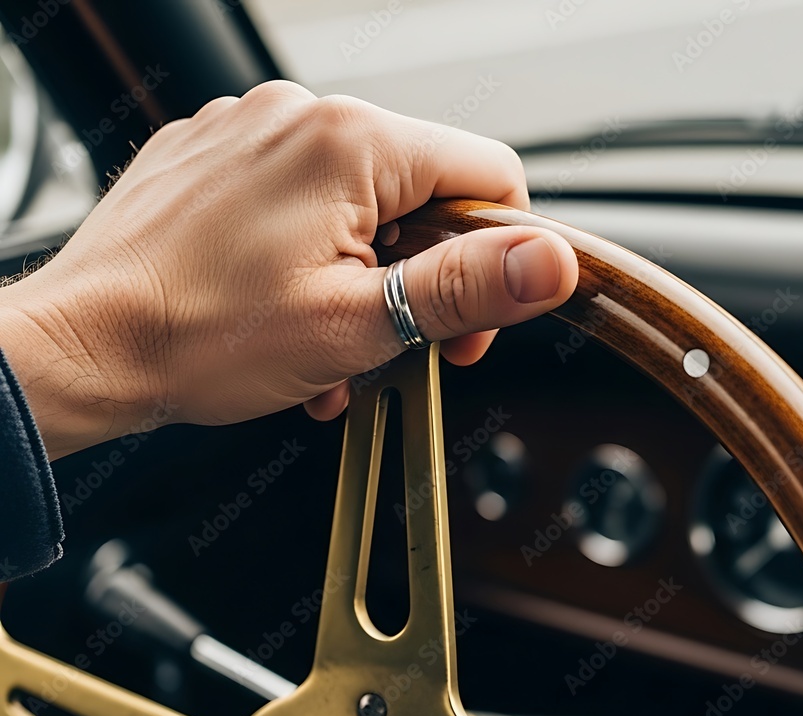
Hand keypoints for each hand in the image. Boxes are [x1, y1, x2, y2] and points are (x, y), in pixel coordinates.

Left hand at [0, 81, 577, 458]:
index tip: (464, 326)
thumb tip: (553, 262)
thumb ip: (465, 286)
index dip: (497, 258)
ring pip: (360, 206)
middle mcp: (301, 115)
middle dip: (424, 280)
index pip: (487, 175)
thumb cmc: (200, 338)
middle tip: (397, 349)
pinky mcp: (216, 157)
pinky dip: (313, 259)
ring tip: (330, 348)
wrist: (83, 346)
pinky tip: (289, 315)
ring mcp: (250, 131)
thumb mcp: (356, 325)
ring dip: (366, 281)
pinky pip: (298, 201)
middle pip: (422, 194)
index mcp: (351, 142)